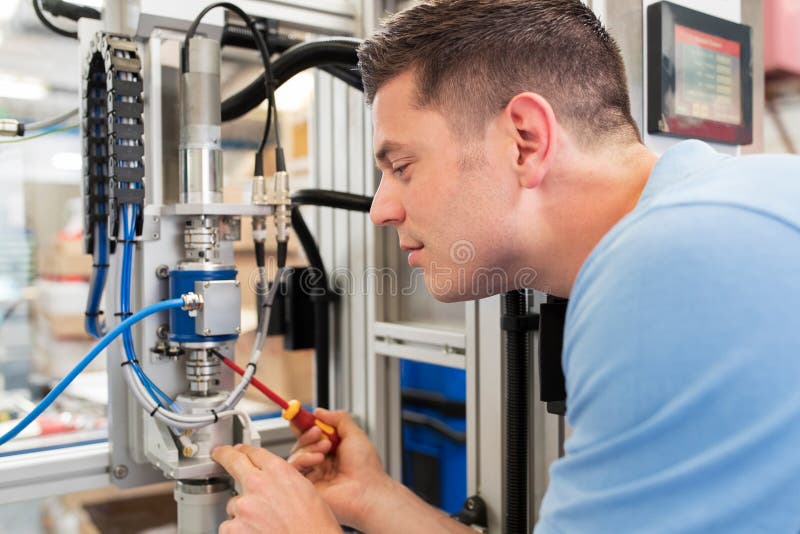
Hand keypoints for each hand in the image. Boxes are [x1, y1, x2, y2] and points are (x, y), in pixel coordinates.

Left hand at [212, 443, 340, 533]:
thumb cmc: (315, 526)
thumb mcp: (306, 491)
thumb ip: (283, 481)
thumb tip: (273, 481)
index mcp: (279, 471)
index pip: (254, 452)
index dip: (244, 450)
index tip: (237, 450)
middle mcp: (258, 483)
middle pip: (234, 462)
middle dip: (224, 456)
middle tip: (220, 454)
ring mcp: (244, 506)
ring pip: (233, 503)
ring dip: (242, 511)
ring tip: (262, 523)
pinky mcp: (235, 528)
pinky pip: (229, 526)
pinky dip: (238, 531)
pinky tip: (255, 533)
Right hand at [287, 409, 396, 530]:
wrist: (367, 491)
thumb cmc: (366, 468)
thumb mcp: (355, 434)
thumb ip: (338, 419)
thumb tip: (318, 412)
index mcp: (333, 451)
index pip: (312, 435)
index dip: (305, 425)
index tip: (301, 416)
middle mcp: (322, 462)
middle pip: (301, 444)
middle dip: (307, 434)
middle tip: (317, 431)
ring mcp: (314, 475)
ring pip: (296, 454)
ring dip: (309, 446)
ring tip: (326, 447)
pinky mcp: (307, 486)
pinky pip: (294, 468)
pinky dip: (304, 458)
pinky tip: (318, 459)